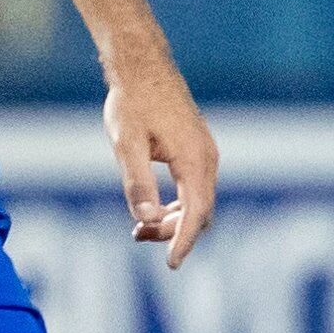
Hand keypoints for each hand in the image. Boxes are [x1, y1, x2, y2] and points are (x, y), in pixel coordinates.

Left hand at [104, 63, 218, 267]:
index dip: (183, 242)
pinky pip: (194, 189)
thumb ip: (136, 181)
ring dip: (175, 220)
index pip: (196, 213)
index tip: (171, 265)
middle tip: (137, 235)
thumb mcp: (125, 143)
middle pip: (200, 212)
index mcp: (194, 159)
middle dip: (174, 232)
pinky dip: (178, 205)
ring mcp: (205, 154)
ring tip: (140, 228)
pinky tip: (152, 209)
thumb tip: (147, 218)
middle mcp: (207, 159)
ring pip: (198, 202)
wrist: (142, 66)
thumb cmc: (132, 101)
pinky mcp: (197, 151)